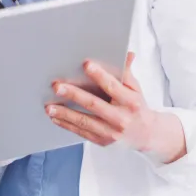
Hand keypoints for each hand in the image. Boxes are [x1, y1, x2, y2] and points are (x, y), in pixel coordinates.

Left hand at [47, 53, 185, 161]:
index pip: (113, 87)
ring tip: (49, 107)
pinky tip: (55, 117)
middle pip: (94, 105)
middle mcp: (121, 119)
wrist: (146, 135)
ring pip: (84, 122)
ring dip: (64, 114)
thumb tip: (127, 53)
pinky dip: (66, 125)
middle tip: (57, 87)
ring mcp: (111, 132)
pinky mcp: (102, 141)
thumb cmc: (137, 107)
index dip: (100, 75)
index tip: (86, 64)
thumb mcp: (136, 88)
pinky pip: (81, 132)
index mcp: (131, 102)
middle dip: (74, 95)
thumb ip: (127, 72)